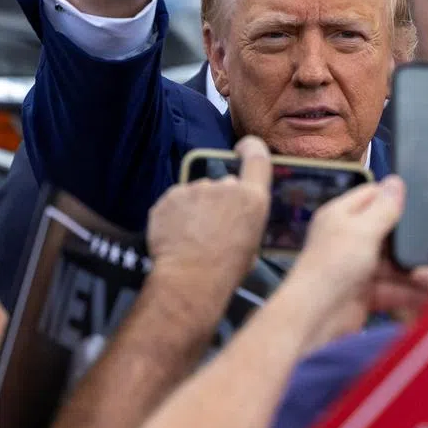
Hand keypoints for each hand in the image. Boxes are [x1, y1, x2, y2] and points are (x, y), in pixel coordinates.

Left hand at [147, 137, 271, 292]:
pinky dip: (176, 214)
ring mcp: (195, 189)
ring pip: (198, 193)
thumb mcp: (253, 245)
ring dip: (197, 207)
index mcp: (252, 198)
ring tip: (192, 235)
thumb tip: (238, 219)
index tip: (243, 147)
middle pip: (225, 183)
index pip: (257, 157)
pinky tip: (176, 235)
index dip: (251, 148)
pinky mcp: (170, 197)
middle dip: (221, 199)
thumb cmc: (227, 270)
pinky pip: (176, 201)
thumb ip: (246, 219)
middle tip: (214, 225)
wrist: (189, 280)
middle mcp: (225, 186)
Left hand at [286, 177, 406, 345]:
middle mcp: (348, 238)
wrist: (317, 318)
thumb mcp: (362, 230)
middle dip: (409, 235)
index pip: (371, 194)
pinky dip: (409, 291)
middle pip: (385, 229)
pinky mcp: (366, 293)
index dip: (395, 196)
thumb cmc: (334, 265)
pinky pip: (392, 287)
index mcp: (340, 215)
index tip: (424, 198)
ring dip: (413, 266)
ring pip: (392, 261)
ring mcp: (358, 266)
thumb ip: (384, 208)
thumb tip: (396, 180)